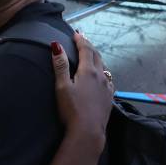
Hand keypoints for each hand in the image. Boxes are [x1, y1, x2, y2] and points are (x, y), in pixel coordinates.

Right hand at [53, 32, 111, 149]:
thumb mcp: (62, 86)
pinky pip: (108, 79)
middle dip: (89, 46)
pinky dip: (103, 72)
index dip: (80, 40)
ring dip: (97, 58)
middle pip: (96, 56)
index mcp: (89, 71)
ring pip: (104, 67)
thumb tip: (56, 46)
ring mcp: (107, 87)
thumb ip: (60, 66)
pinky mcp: (109, 98)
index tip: (76, 33)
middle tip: (83, 39)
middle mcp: (101, 76)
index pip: (86, 50)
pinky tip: (103, 76)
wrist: (88, 131)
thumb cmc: (72, 110)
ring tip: (92, 54)